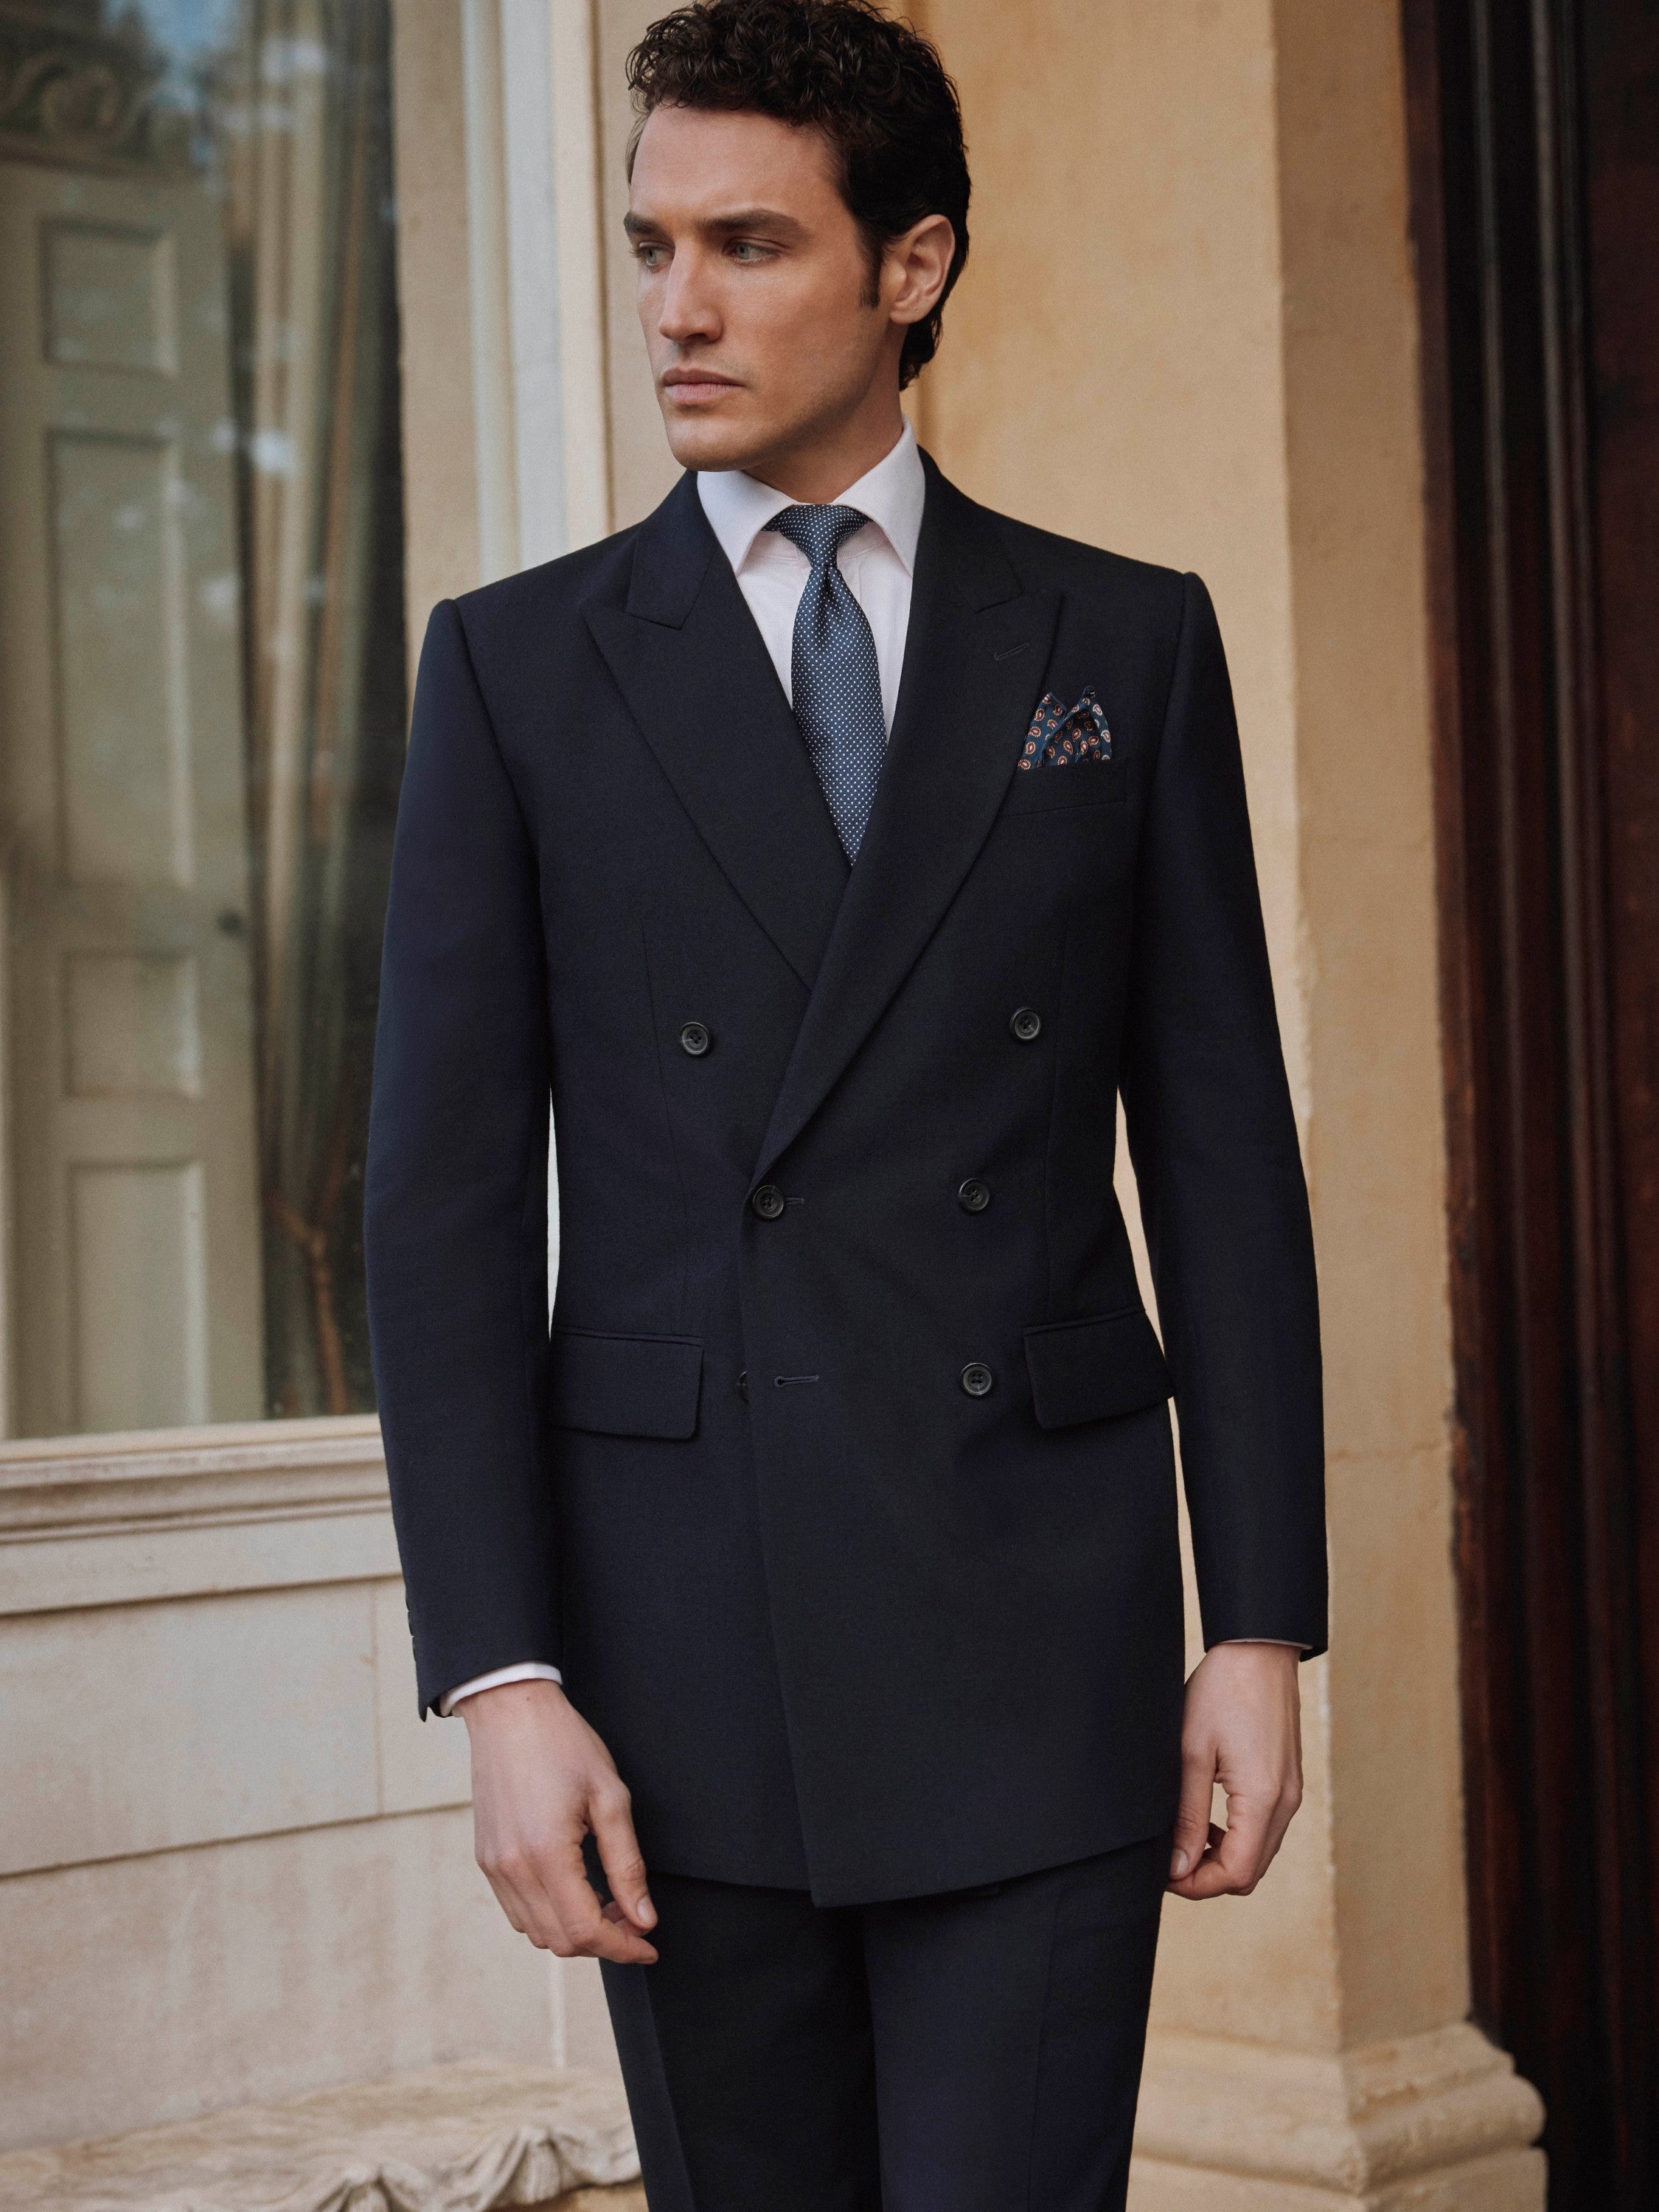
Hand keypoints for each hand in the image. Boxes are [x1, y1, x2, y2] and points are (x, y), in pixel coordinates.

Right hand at [462, 1677, 658, 1963]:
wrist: (509, 1710)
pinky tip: (574, 1889)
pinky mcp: (486, 1859)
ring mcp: (494, 1867)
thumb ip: (627, 1864)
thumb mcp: (610, 1797)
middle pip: (559, 1941)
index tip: (648, 1945)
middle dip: (602, 1942)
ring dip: (574, 1931)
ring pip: (535, 1932)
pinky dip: (548, 1915)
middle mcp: (513, 1869)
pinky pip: (516, 1911)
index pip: (585, 1931)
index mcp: (546, 1854)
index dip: (622, 1947)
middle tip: (633, 1919)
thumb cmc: (563, 1744)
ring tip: (606, 1902)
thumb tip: (643, 1917)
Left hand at [1167, 1642, 1302, 1899]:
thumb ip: (1188, 1815)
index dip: (1197, 1885)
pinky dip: (1238, 1837)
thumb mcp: (1192, 1752)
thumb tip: (1180, 1866)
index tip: (1163, 1874)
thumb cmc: (1221, 1691)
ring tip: (1184, 1838)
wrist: (1258, 1650)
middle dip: (1208, 1877)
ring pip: (1259, 1853)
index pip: (1235, 1873)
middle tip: (1169, 1860)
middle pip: (1250, 1872)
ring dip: (1223, 1857)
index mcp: (1262, 1799)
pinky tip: (1210, 1818)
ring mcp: (1291, 1793)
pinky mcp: (1288, 1782)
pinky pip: (1266, 1829)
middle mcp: (1285, 1803)